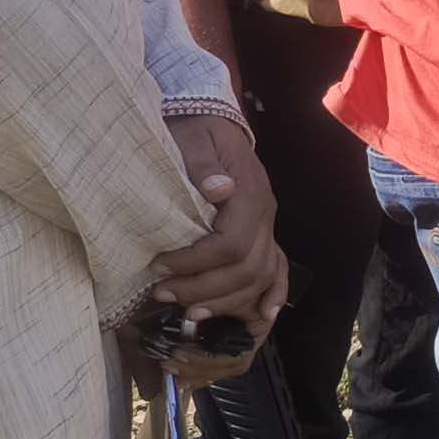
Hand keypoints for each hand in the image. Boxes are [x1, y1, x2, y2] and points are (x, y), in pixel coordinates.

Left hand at [150, 113, 287, 340]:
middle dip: (205, 288)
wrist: (210, 122)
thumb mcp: (192, 136)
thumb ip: (203, 162)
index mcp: (249, 193)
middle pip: (248, 268)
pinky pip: (278, 269)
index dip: (196, 263)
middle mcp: (265, 214)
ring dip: (226, 299)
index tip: (160, 266)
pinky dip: (272, 294)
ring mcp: (268, 226)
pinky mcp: (262, 233)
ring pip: (261, 276)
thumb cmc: (193, 130)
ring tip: (188, 310)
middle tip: (163, 294)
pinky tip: (261, 316)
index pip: (232, 243)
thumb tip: (217, 189)